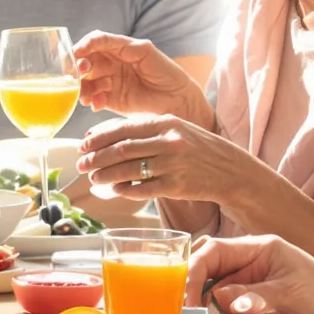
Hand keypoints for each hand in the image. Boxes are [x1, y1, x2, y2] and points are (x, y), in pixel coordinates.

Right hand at [73, 32, 211, 123]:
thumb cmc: (166, 71)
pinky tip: (98, 104)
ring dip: (82, 88)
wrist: (178, 100)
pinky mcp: (111, 100)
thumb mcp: (146, 52)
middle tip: (79, 74)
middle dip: (79, 67)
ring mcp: (110, 82)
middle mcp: (111, 64)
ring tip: (86, 95)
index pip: (95, 42)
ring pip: (86, 82)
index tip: (76, 53)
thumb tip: (102, 43)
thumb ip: (124, 45)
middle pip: (87, 62)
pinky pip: (94, 99)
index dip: (83, 46)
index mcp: (119, 49)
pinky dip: (92, 101)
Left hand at [77, 113, 251, 207]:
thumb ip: (147, 130)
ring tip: (94, 179)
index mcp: (166, 123)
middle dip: (96, 159)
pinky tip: (115, 191)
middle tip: (82, 165)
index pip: (123, 128)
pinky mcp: (176, 186)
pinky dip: (125, 190)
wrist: (231, 171)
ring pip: (127, 170)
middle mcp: (169, 142)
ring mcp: (173, 164)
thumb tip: (106, 135)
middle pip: (121, 150)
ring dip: (105, 176)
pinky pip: (142, 189)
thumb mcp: (177, 129)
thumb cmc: (198, 149)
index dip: (99, 138)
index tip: (83, 145)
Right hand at [188, 233, 313, 313]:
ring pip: (209, 287)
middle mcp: (244, 261)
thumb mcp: (289, 292)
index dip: (194, 270)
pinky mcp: (244, 300)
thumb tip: (221, 300)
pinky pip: (220, 304)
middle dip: (190, 286)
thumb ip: (256, 295)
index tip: (187, 296)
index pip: (214, 251)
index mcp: (255, 248)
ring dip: (200, 303)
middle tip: (184, 311)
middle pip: (205, 267)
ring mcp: (243, 281)